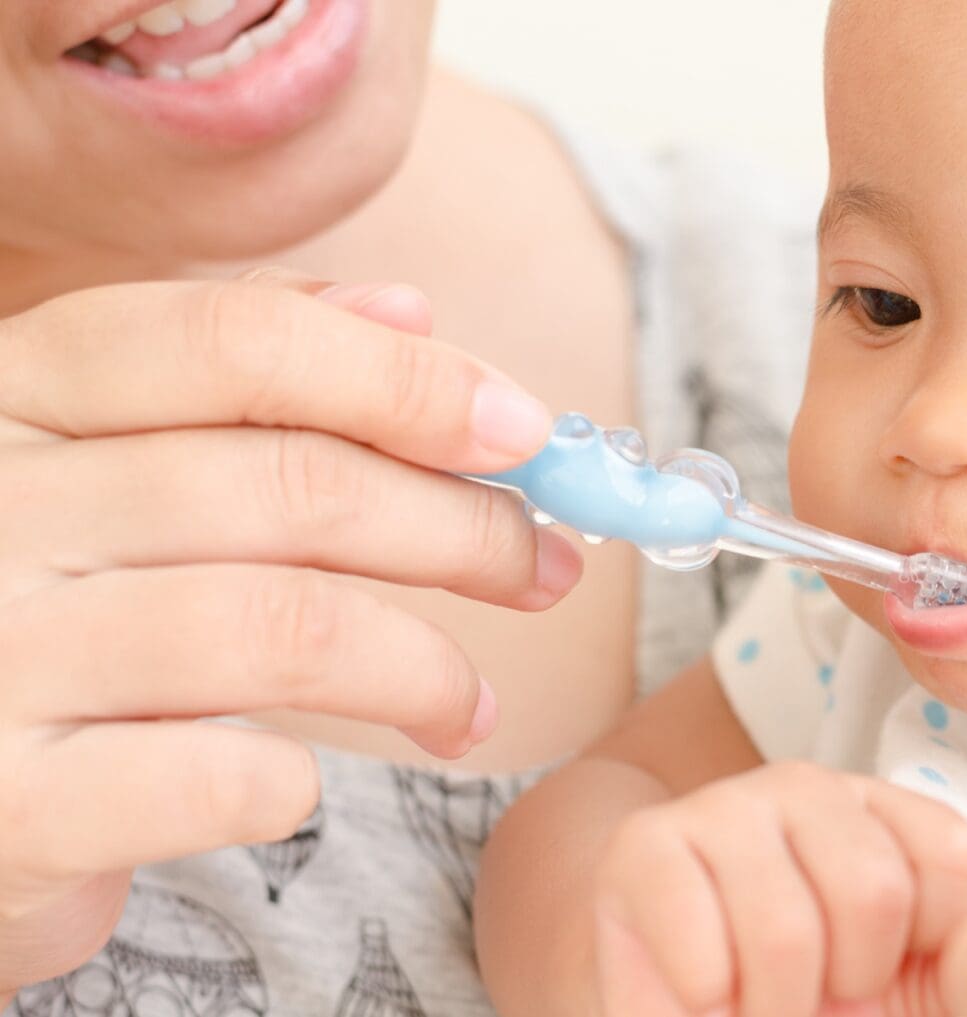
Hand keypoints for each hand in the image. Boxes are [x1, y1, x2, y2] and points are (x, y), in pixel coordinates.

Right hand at [0, 268, 582, 998]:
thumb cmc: (37, 613)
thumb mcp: (106, 461)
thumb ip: (243, 375)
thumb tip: (409, 309)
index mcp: (16, 393)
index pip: (234, 344)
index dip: (405, 382)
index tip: (526, 433)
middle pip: (290, 487)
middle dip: (460, 529)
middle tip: (544, 569)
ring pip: (281, 629)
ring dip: (421, 668)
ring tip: (470, 706)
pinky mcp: (5, 805)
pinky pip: (214, 781)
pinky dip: (297, 783)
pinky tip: (309, 786)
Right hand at [590, 760, 966, 1016]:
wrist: (670, 993)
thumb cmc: (800, 998)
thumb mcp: (905, 975)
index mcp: (880, 810)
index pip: (957, 857)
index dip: (928, 948)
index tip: (887, 972)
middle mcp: (804, 786)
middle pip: (874, 892)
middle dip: (847, 982)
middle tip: (815, 993)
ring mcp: (722, 805)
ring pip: (790, 932)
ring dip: (775, 1006)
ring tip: (759, 999)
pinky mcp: (644, 847)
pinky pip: (705, 957)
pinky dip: (711, 1005)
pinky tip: (704, 995)